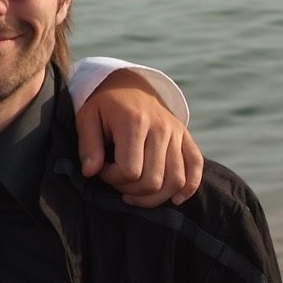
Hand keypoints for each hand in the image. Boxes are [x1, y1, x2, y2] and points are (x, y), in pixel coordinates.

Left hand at [76, 69, 202, 206]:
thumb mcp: (87, 118)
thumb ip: (88, 146)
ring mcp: (176, 132)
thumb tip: (90, 172)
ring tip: (135, 192)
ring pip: (175, 180)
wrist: (127, 84)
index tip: (102, 169)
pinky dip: (189, 187)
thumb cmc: (104, 105)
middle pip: (153, 180)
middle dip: (131, 190)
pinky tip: (174, 198)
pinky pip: (195, 166)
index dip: (112, 178)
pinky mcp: (185, 136)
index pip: (130, 170)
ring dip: (154, 196)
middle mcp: (160, 127)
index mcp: (134, 121)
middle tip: (117, 180)